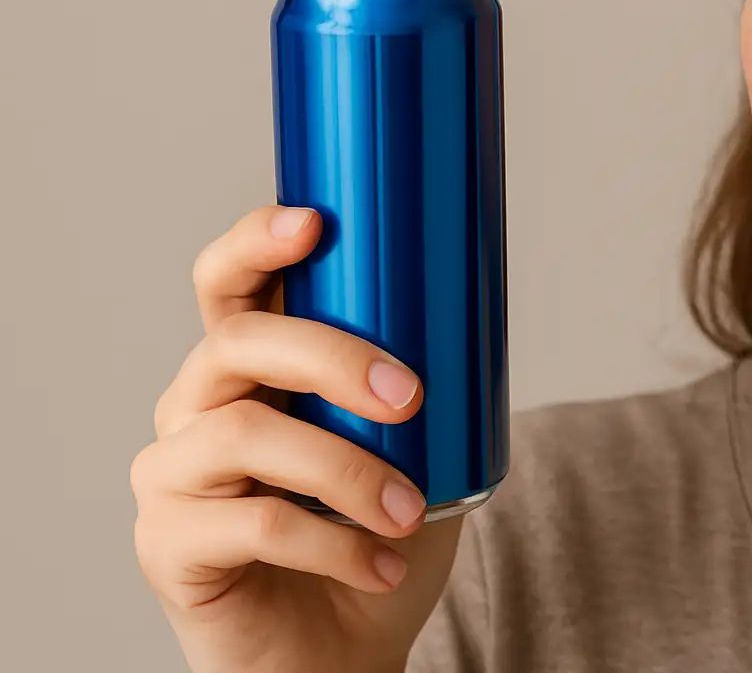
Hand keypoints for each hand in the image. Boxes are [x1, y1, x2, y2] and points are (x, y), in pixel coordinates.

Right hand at [130, 205, 463, 672]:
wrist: (341, 652)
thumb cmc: (374, 538)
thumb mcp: (416, 450)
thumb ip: (422, 387)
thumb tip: (481, 314)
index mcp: (249, 370)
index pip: (228, 285)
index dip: (257, 242)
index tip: (314, 222)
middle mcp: (195, 408)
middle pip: (238, 341)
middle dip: (333, 356)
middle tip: (412, 396)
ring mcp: (173, 476)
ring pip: (244, 433)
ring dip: (347, 468)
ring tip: (409, 508)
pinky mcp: (168, 546)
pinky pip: (253, 524)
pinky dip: (336, 544)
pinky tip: (384, 564)